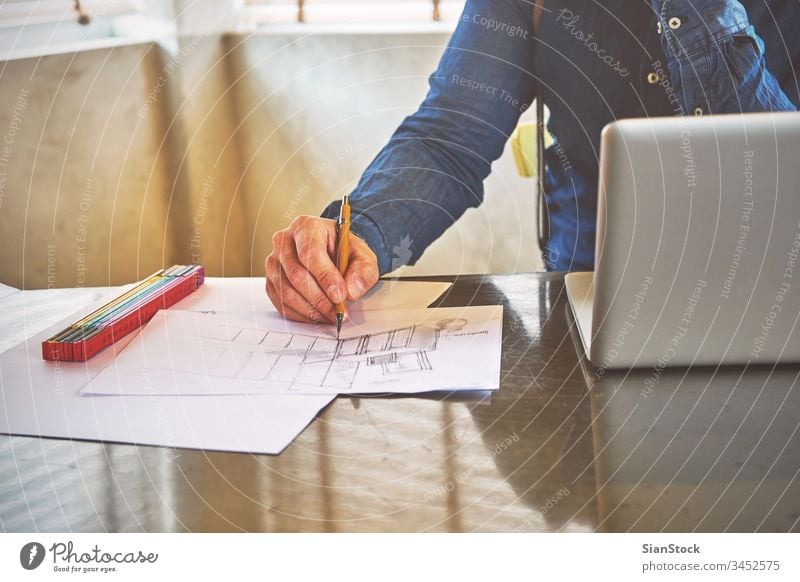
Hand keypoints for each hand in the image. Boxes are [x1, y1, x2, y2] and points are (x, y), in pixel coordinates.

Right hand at [265, 215, 379, 322]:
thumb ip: (363, 271)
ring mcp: (274, 261)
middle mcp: (284, 241)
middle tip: (338, 311)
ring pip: (286, 291)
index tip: (340, 295)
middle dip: (319, 298)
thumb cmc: (344, 251)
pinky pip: (280, 302)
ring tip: (330, 315)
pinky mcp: (271, 280)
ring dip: (310, 309)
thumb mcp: (363, 256)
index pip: (310, 253)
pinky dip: (299, 314)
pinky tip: (316, 315)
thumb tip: (352, 291)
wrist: (331, 253)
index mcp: (307, 226)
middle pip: (296, 274)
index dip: (325, 277)